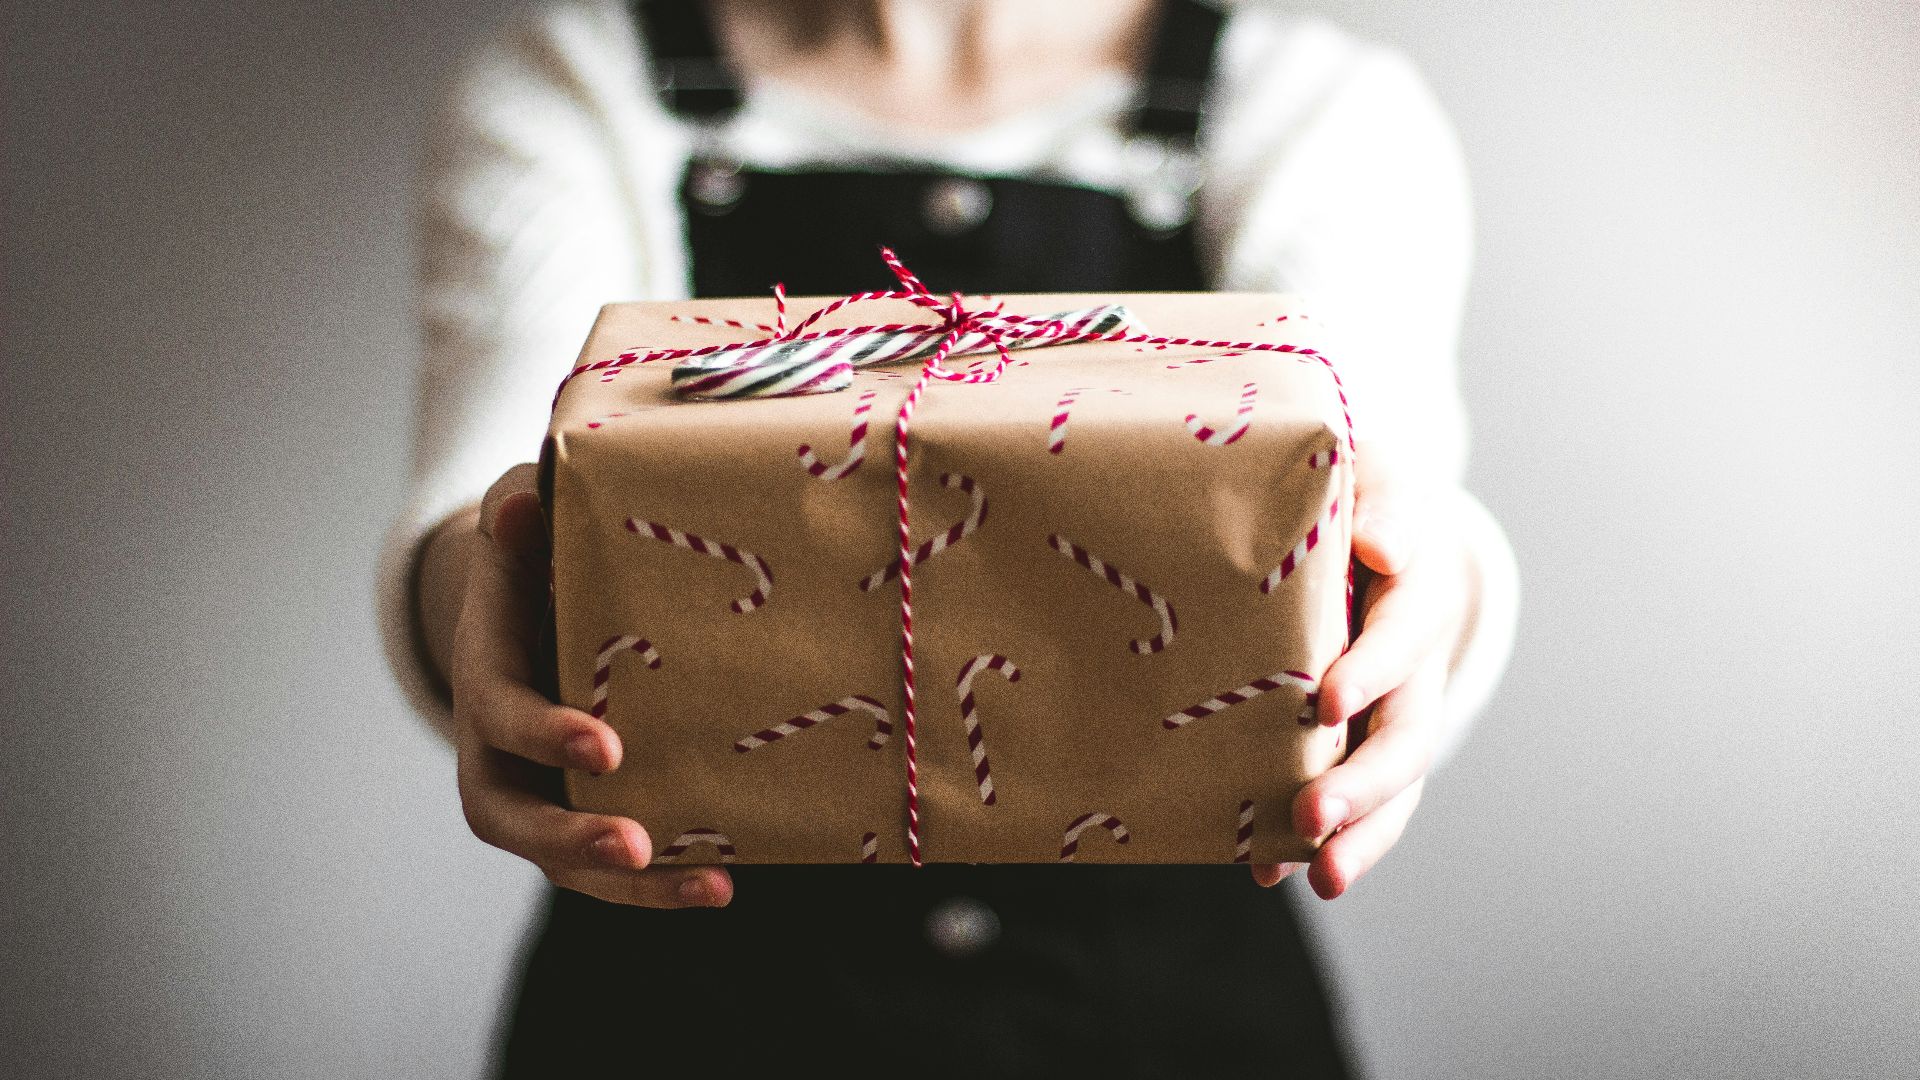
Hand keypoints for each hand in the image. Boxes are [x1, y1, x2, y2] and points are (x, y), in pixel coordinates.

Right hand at [450, 464, 733, 906]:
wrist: (531, 597)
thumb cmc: (535, 552)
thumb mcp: (524, 520)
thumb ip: (521, 514)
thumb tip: (522, 506)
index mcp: (486, 674)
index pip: (501, 715)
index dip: (546, 734)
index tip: (608, 746)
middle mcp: (497, 749)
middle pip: (512, 817)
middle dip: (571, 837)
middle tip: (635, 844)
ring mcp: (537, 789)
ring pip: (561, 860)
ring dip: (630, 885)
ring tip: (710, 886)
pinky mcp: (580, 810)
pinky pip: (608, 864)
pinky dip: (660, 883)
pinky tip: (724, 883)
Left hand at [1253, 442, 1473, 898]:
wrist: (1370, 530)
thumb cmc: (1357, 496)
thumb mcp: (1373, 477)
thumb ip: (1380, 504)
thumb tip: (1381, 547)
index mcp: (1418, 594)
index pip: (1403, 635)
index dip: (1372, 669)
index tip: (1327, 700)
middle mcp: (1415, 667)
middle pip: (1405, 735)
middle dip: (1363, 783)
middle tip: (1312, 816)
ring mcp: (1392, 713)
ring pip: (1391, 787)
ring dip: (1359, 835)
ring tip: (1320, 879)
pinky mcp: (1357, 743)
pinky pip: (1353, 802)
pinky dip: (1317, 842)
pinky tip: (1268, 871)